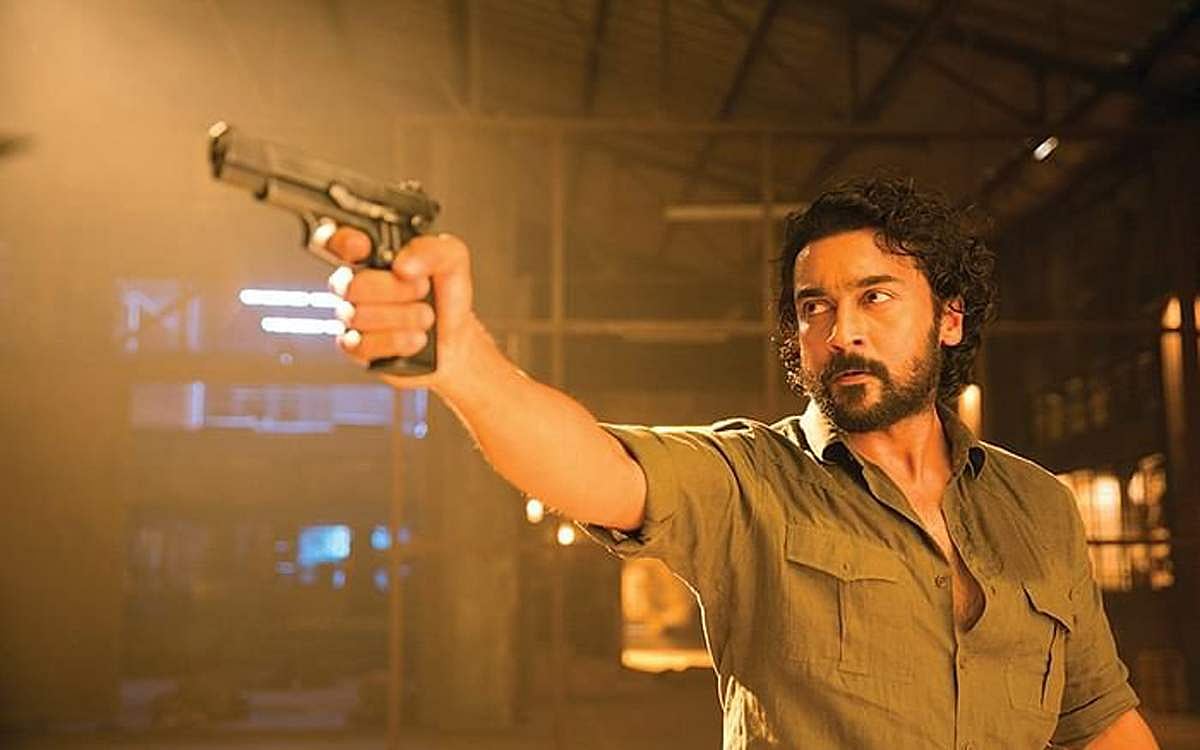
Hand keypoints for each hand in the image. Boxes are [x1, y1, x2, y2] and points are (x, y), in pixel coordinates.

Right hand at [324, 227, 477, 387]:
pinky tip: (415, 338)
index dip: (341, 241)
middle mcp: (356, 285)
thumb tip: (402, 263)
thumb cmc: (445, 298)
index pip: (333, 240)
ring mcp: (353, 317)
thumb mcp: (452, 261)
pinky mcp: (357, 348)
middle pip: (350, 283)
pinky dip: (396, 341)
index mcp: (372, 257)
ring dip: (402, 317)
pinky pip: (362, 345)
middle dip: (394, 289)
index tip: (364, 247)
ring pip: (357, 316)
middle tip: (422, 290)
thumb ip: (430, 250)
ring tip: (426, 317)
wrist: (455, 341)